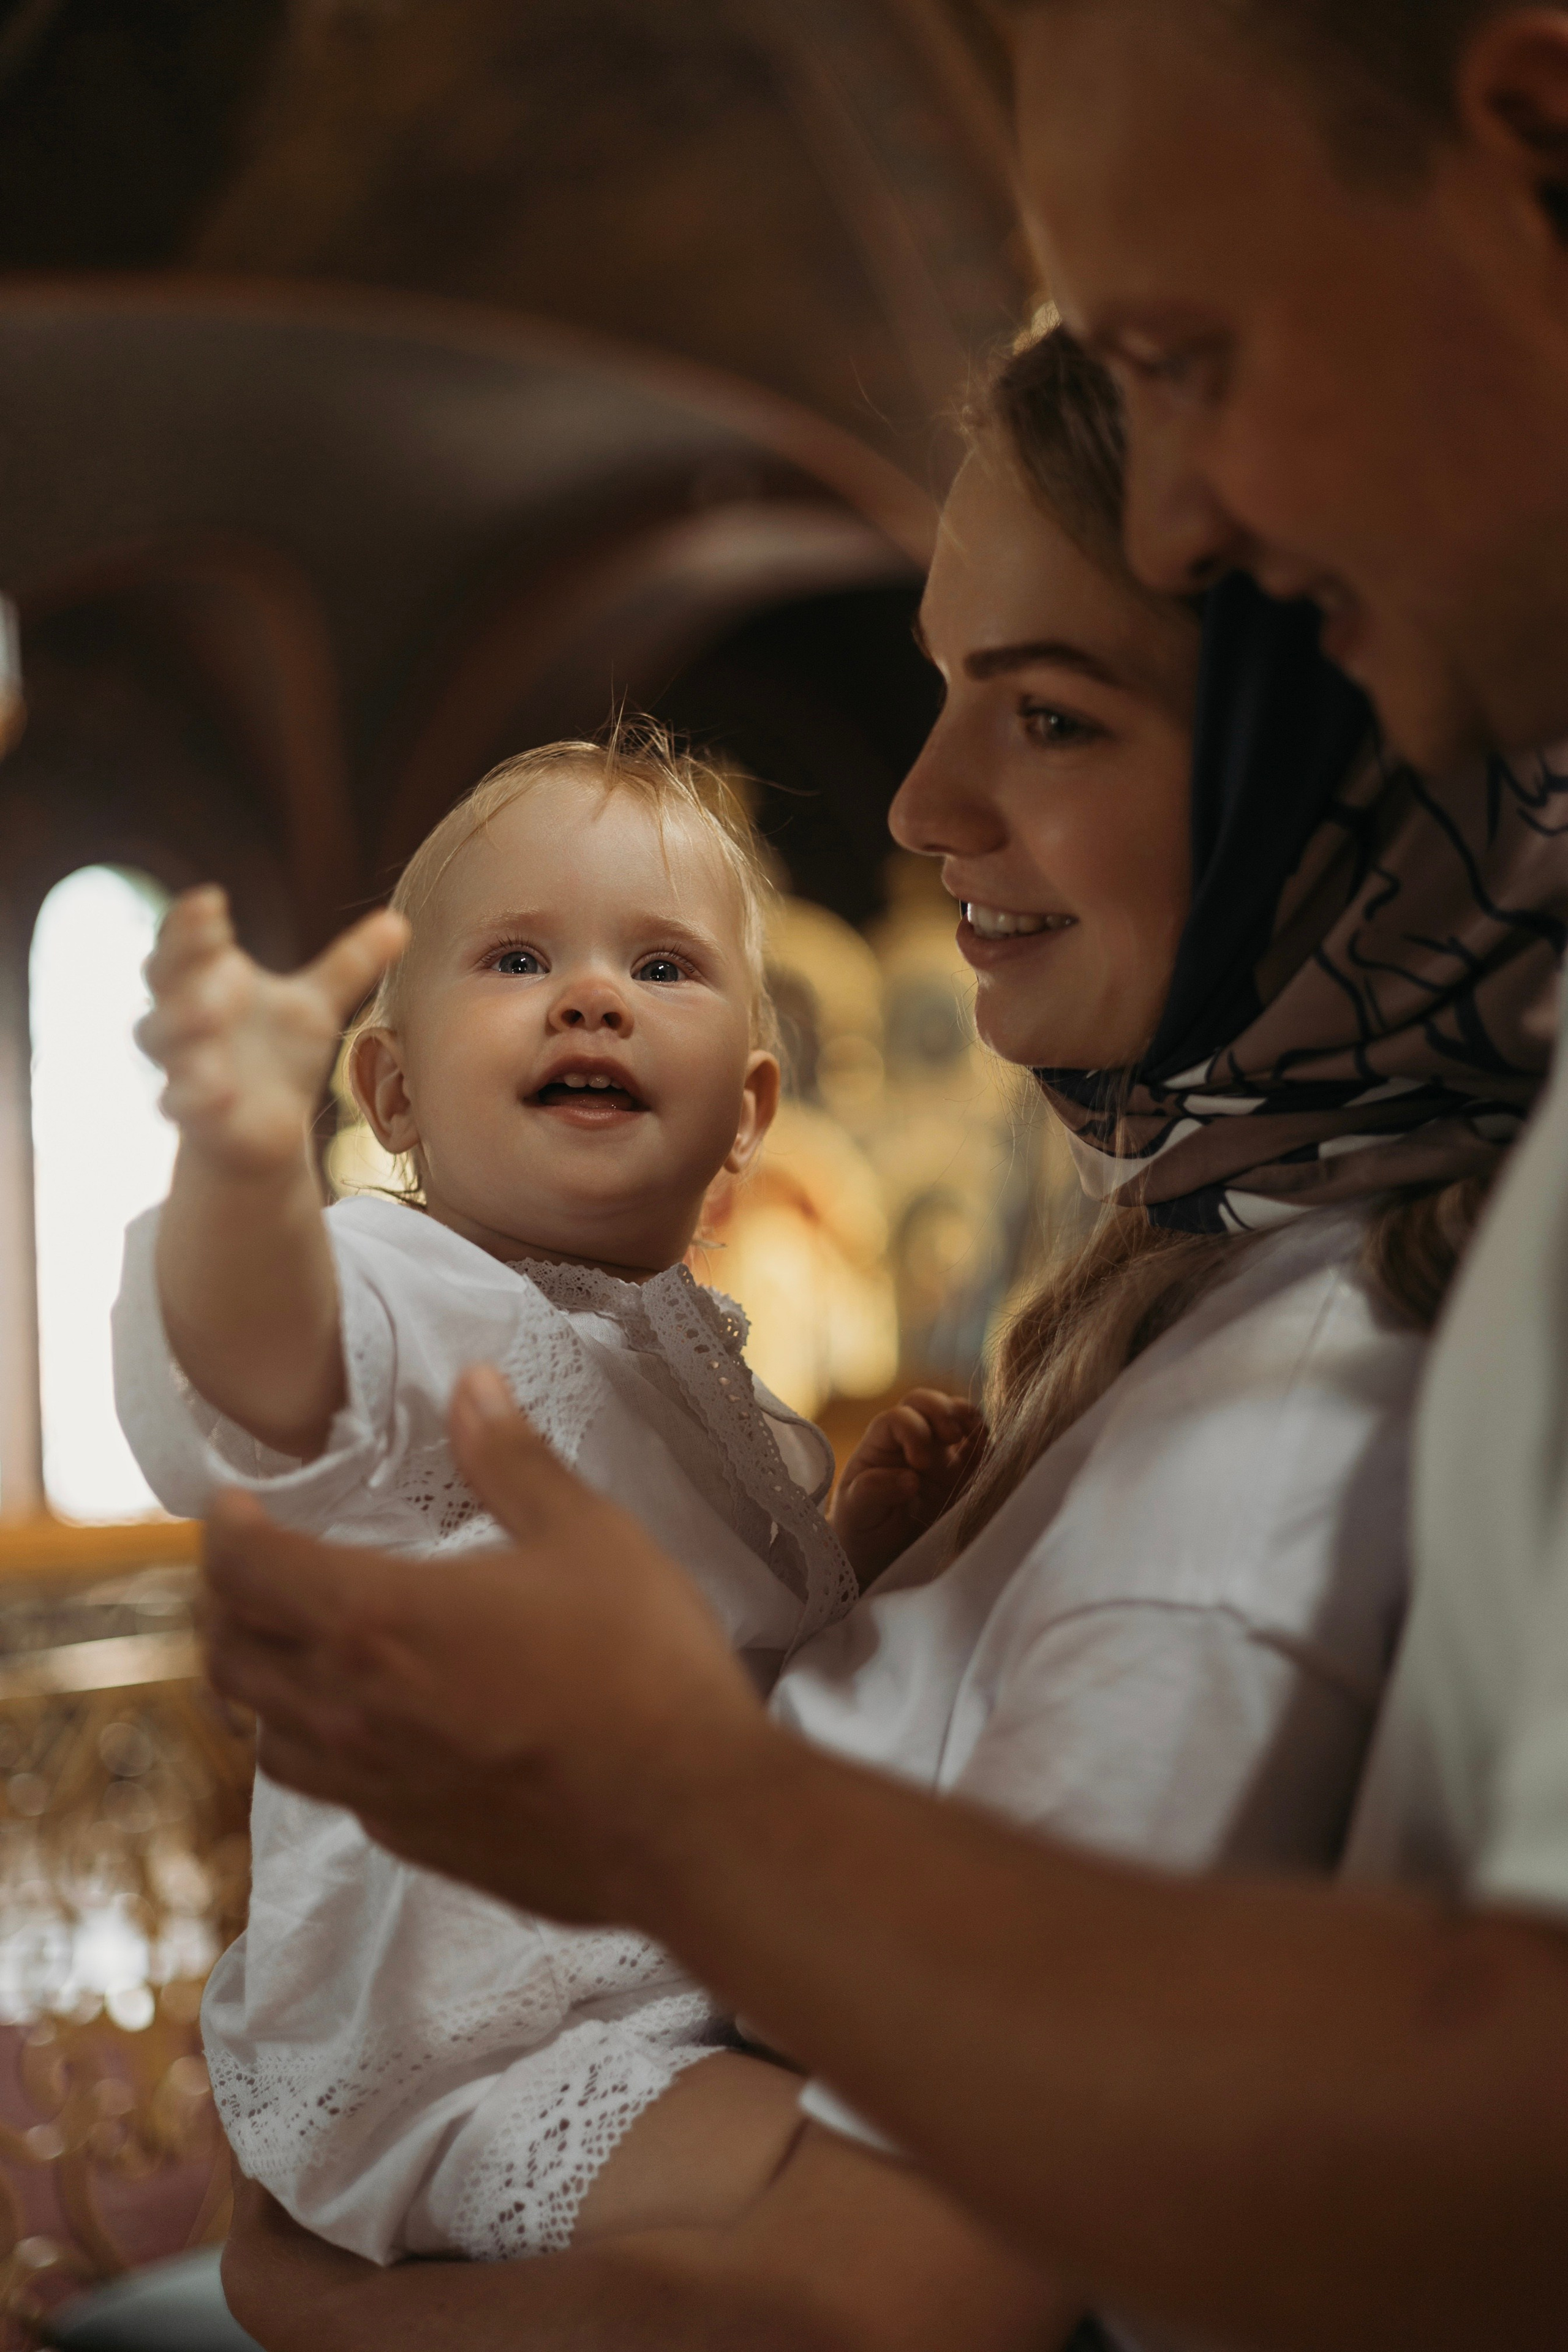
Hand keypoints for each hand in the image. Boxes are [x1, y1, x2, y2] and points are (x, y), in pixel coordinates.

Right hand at [139, 886, 407, 1176]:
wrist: (262, 1129)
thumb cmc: (278, 1053)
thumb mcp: (317, 1006)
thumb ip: (350, 964)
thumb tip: (400, 921)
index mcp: (206, 978)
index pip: (184, 938)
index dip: (190, 920)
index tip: (214, 899)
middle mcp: (183, 1015)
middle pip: (163, 978)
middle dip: (182, 959)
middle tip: (216, 943)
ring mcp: (181, 1062)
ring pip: (158, 1037)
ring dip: (182, 1023)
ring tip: (214, 1013)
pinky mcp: (191, 1112)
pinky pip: (178, 1100)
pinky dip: (195, 1094)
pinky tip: (222, 1090)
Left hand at [201, 1365, 770, 1923]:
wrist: (690, 1820)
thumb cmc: (643, 1667)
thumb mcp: (589, 1535)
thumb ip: (514, 1461)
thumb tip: (472, 1387)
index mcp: (379, 1620)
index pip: (247, 1571)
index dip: (227, 1532)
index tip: (237, 1506)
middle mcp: (351, 1709)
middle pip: (227, 1659)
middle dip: (222, 1606)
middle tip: (253, 1570)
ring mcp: (376, 1786)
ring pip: (263, 1737)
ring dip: (258, 1685)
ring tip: (291, 1648)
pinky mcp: (411, 1840)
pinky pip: (328, 1790)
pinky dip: (318, 1748)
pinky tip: (369, 1727)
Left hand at [830, 1390, 985, 1583]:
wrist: (882, 1555)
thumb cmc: (862, 1527)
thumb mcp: (856, 1512)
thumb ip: (873, 1491)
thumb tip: (911, 1479)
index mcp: (881, 1444)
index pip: (898, 1418)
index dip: (912, 1431)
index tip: (919, 1465)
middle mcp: (911, 1440)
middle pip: (926, 1402)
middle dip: (942, 1411)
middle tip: (952, 1437)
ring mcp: (940, 1453)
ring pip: (957, 1415)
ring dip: (969, 1420)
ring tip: (977, 1441)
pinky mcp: (964, 1471)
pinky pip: (980, 1444)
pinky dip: (989, 1443)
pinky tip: (989, 1458)